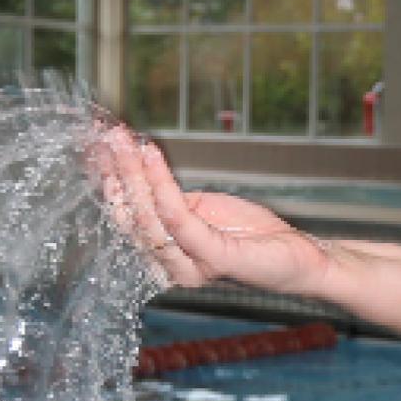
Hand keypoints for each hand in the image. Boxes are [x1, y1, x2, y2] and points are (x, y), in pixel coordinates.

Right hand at [95, 128, 331, 296]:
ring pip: (147, 215)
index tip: (99, 144)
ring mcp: (189, 265)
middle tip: (106, 134)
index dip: (110, 179)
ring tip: (124, 139)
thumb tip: (139, 173)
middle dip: (115, 171)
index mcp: (163, 255)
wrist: (301, 258)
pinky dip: (161, 184)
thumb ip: (172, 202)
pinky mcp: (212, 258)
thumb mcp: (205, 211)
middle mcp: (169, 266)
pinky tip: (152, 157)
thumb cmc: (253, 235)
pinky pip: (177, 218)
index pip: (126, 216)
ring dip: (133, 172)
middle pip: (129, 215)